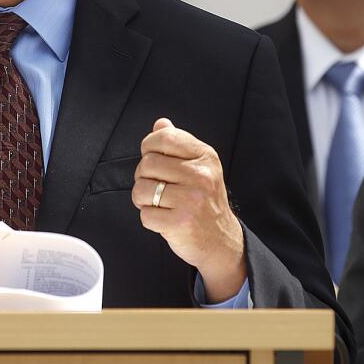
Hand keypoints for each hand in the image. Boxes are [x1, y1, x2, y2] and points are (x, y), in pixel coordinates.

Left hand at [132, 118, 246, 301]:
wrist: (221, 240)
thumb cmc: (205, 201)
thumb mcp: (200, 167)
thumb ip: (179, 144)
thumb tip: (161, 123)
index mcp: (205, 156)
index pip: (165, 137)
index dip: (149, 146)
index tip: (152, 157)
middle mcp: (201, 175)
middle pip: (148, 163)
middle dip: (143, 176)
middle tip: (154, 186)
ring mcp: (192, 199)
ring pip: (142, 189)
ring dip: (143, 199)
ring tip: (157, 203)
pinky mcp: (181, 222)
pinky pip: (145, 215)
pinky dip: (149, 218)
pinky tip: (163, 218)